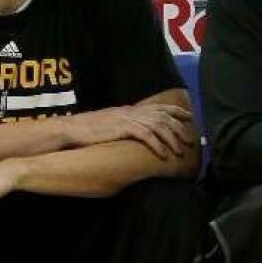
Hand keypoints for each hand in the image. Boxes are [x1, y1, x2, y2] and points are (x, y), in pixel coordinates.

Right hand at [66, 103, 194, 158]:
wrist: (71, 129)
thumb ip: (123, 126)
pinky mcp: (122, 128)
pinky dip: (158, 146)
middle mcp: (131, 111)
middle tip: (190, 140)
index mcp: (129, 110)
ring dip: (171, 139)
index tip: (189, 118)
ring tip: (179, 152)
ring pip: (158, 126)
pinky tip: (164, 156)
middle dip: (179, 127)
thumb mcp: (109, 125)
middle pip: (162, 116)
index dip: (176, 111)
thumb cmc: (87, 131)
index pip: (158, 107)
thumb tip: (134, 134)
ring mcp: (127, 118)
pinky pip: (146, 136)